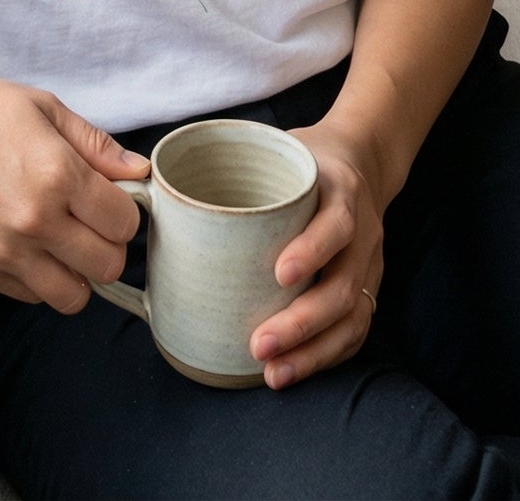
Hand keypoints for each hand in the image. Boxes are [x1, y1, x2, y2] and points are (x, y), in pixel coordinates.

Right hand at [0, 55, 150, 313]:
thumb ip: (97, 146)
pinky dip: (42, 280)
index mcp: (58, 176)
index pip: (123, 224)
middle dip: (108, 245)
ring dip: (77, 272)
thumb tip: (140, 174)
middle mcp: (35, 222)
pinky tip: (31, 247)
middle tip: (91, 222)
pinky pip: (33, 298)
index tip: (110, 200)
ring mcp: (5, 252)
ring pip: (73, 297)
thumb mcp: (46, 108)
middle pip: (107, 267)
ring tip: (63, 241)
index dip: (125, 212)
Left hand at [248, 117, 386, 390]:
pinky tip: (294, 369)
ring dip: (313, 351)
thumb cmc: (302, 159)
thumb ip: (233, 165)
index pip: (335, 223)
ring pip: (353, 317)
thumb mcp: (278, 145)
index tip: (278, 273)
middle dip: (302, 323)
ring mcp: (369, 263)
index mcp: (339, 189)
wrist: (363, 158)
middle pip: (343, 285)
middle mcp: (363, 231)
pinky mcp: (368, 287)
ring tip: (273, 373)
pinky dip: (326, 355)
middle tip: (258, 344)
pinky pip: (355, 330)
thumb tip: (150, 188)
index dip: (311, 250)